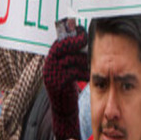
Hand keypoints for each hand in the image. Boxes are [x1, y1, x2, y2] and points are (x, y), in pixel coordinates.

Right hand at [43, 25, 87, 139]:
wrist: (63, 109)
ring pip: (70, 60)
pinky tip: (89, 74)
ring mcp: (51, 75)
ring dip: (84, 59)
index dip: (71, 35)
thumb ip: (73, 55)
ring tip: (92, 62)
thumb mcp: (69, 68)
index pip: (59, 42)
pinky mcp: (56, 84)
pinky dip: (83, 72)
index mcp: (51, 59)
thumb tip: (86, 38)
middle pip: (61, 47)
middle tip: (86, 39)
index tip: (82, 31)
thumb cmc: (69, 85)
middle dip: (75, 41)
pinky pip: (73, 73)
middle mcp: (48, 65)